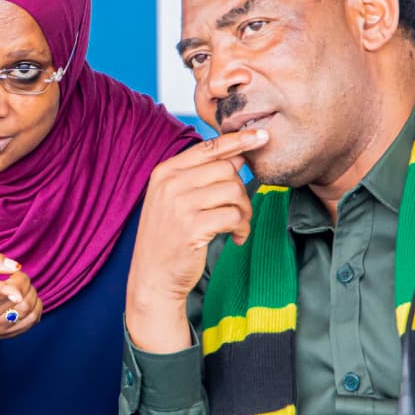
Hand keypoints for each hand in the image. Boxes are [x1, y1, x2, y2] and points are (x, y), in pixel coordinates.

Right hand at [0, 251, 42, 346]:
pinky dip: (36, 305)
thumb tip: (15, 267)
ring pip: (29, 308)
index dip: (7, 292)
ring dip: (30, 292)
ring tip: (19, 288)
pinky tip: (25, 300)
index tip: (17, 293)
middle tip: (13, 277)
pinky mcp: (8, 334)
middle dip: (22, 280)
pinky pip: (33, 319)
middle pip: (19, 297)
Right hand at [125, 129, 268, 352]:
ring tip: (238, 226)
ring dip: (244, 211)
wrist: (152, 278)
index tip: (262, 135)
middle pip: (226, 170)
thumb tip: (237, 157)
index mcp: (165, 172)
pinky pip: (234, 216)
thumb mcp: (176, 200)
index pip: (209, 147)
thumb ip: (201, 176)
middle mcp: (170, 184)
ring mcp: (180, 205)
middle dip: (241, 191)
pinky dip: (242, 227)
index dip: (239, 140)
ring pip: (233, 191)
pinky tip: (236, 238)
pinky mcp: (192, 227)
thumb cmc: (169, 238)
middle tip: (239, 212)